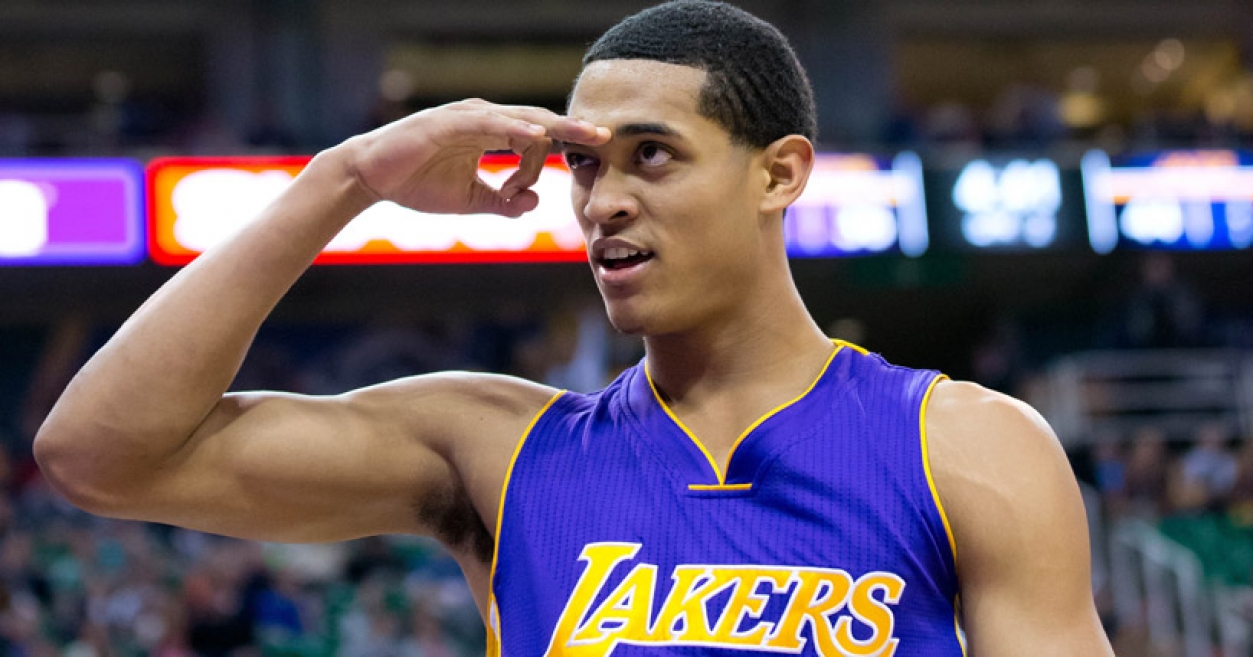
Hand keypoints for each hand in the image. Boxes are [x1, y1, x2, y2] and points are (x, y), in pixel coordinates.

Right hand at [342, 99, 609, 216]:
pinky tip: (537, 136)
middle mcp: (483, 120)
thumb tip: (536, 201)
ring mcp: (467, 117)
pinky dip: (514, 127)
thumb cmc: (417, 184)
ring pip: (520, 118)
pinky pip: (489, 123)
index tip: (530, 191)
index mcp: (489, 134)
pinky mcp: (448, 122)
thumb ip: (503, 201)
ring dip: (555, 127)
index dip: (545, 165)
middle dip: (573, 130)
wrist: (371, 178)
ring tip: (586, 134)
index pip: (534, 142)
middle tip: (607, 137)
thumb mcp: (470, 199)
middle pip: (538, 121)